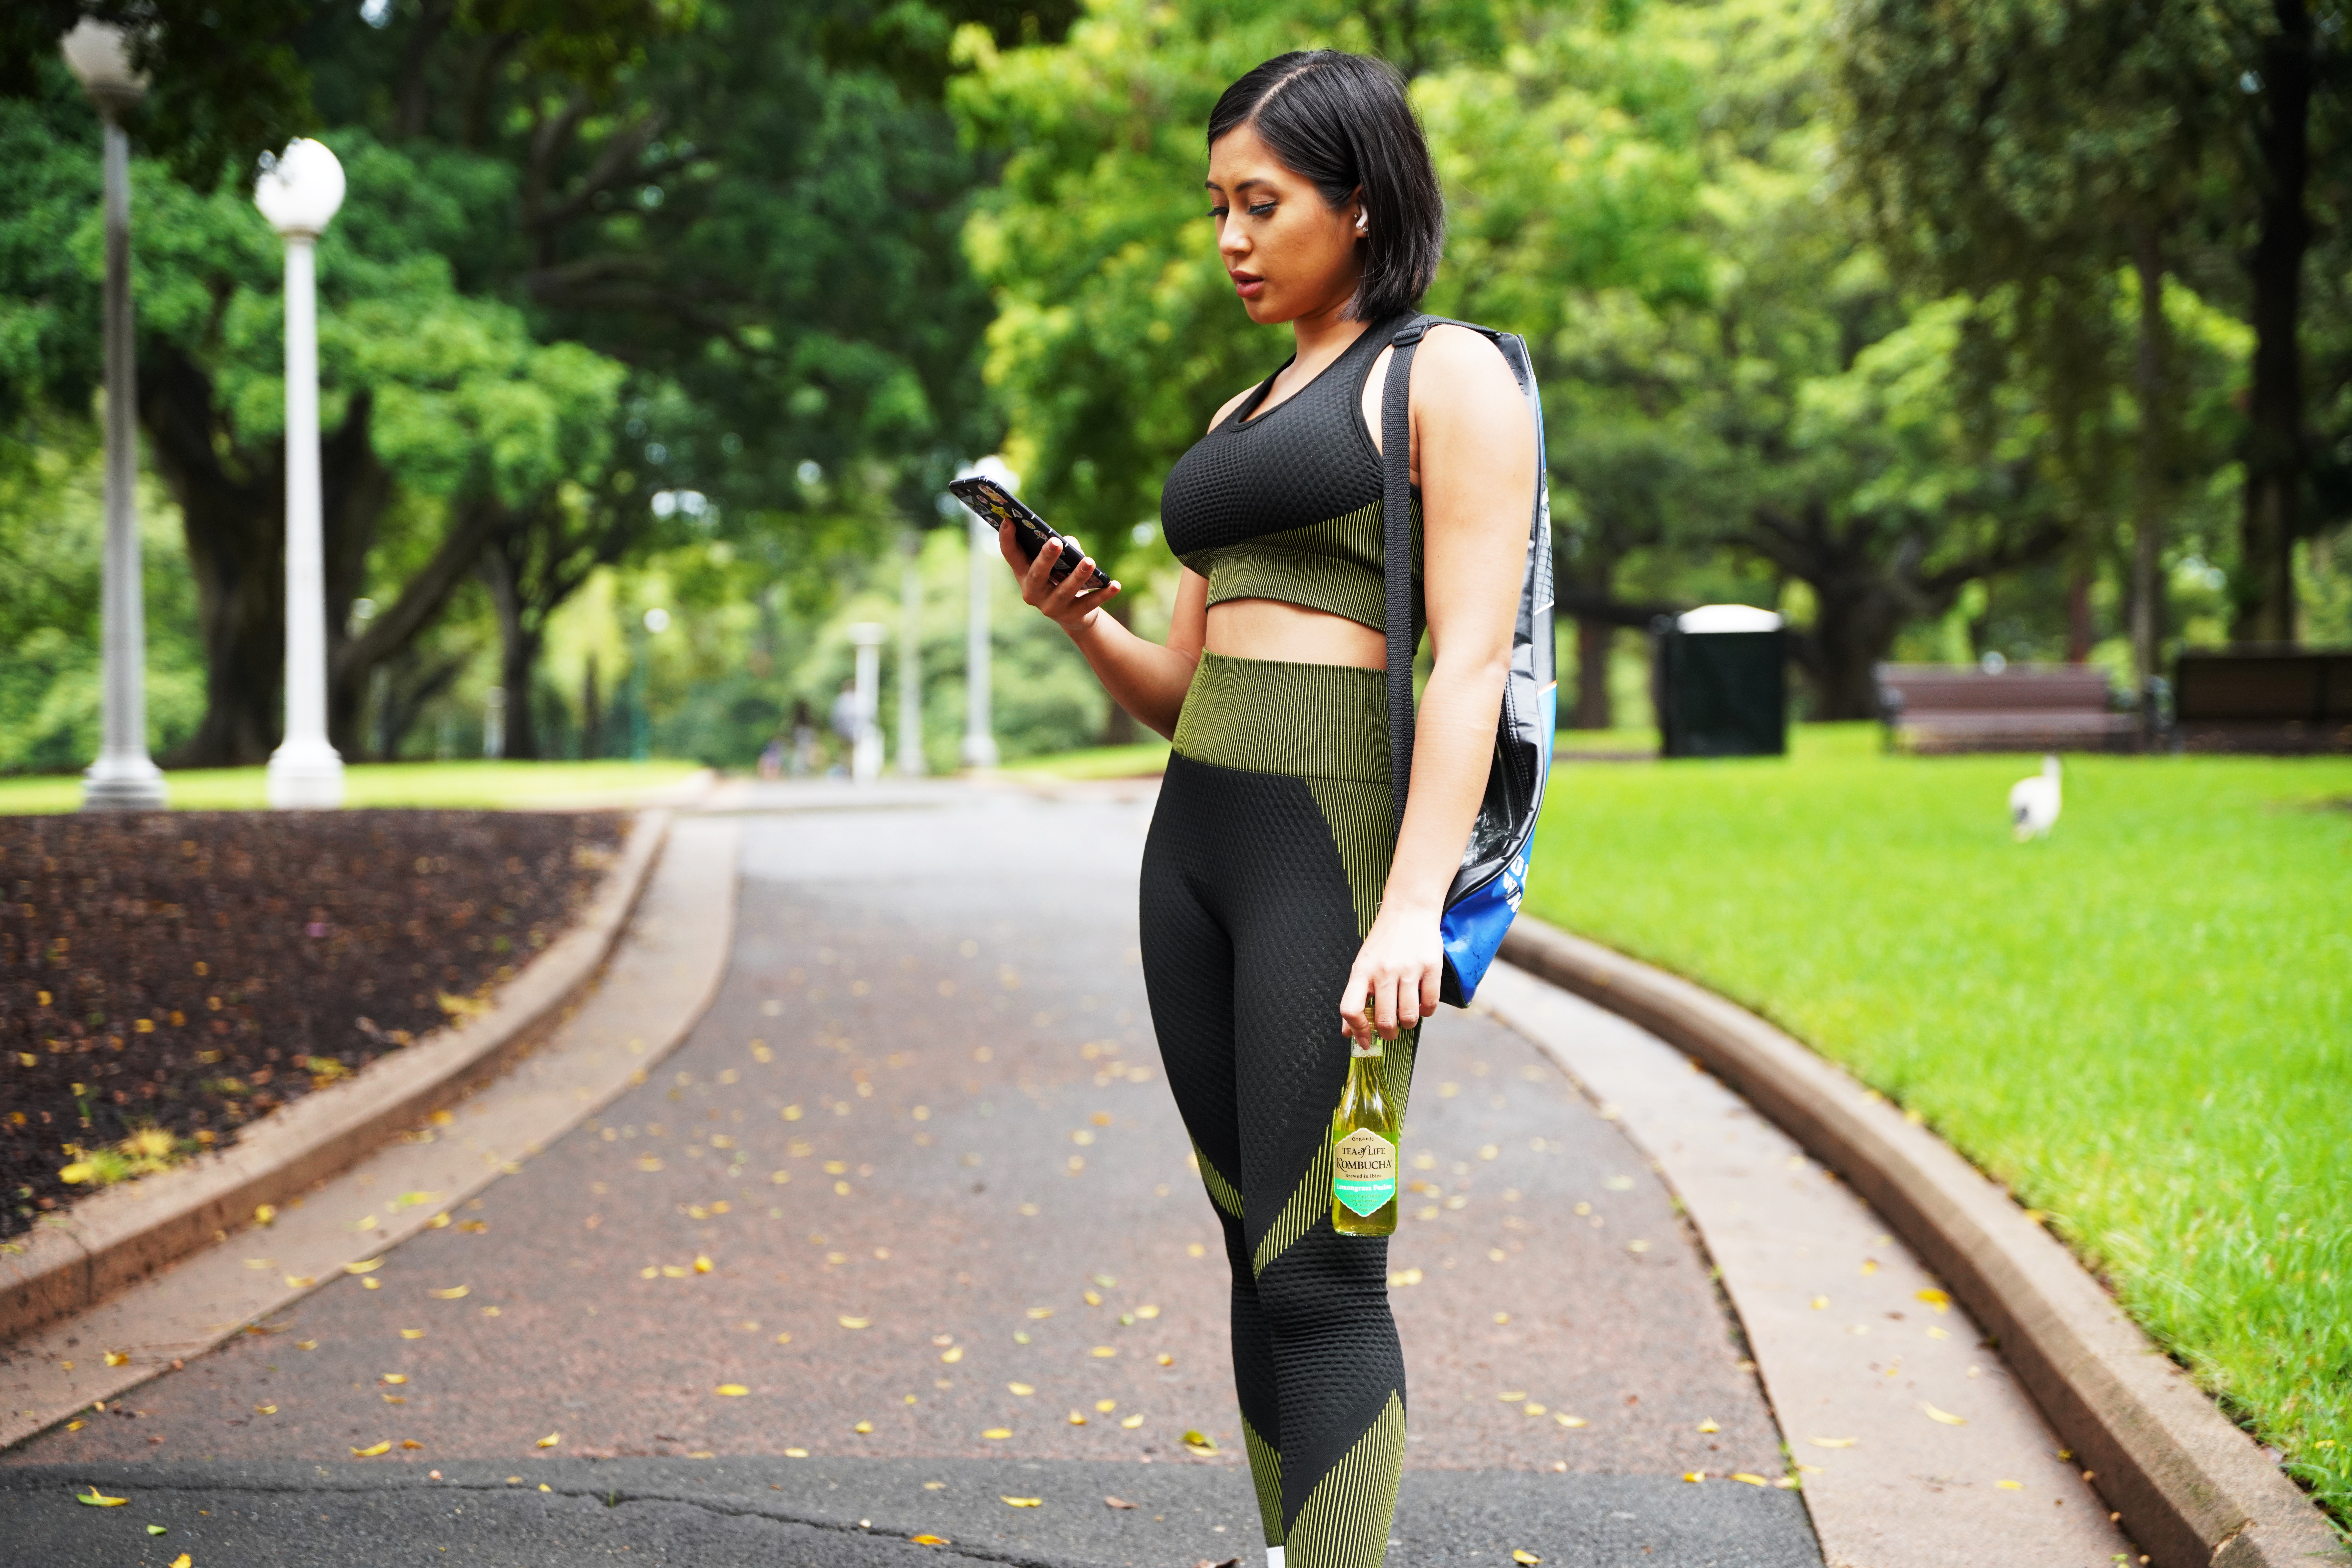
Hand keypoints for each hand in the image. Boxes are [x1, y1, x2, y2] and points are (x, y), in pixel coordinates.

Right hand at [1001, 520, 1121, 634]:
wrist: (1074, 614)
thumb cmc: (1060, 577)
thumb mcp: (1057, 563)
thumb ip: (1063, 549)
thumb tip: (1070, 544)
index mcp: (1023, 575)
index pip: (1011, 556)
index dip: (1007, 539)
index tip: (1008, 520)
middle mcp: (1033, 593)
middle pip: (1038, 574)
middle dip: (1046, 558)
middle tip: (1055, 542)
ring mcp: (1052, 607)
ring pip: (1065, 590)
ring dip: (1078, 575)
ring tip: (1090, 561)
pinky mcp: (1073, 615)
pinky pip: (1090, 603)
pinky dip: (1104, 594)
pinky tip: (1115, 585)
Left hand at [1338, 902, 1441, 1045]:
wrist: (1409, 910)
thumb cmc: (1384, 942)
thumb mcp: (1362, 966)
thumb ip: (1355, 998)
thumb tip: (1348, 1033)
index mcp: (1362, 971)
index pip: (1350, 1009)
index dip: (1356, 1030)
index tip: (1364, 1038)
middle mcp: (1383, 971)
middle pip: (1384, 1019)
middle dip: (1388, 1033)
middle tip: (1390, 1030)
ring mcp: (1408, 969)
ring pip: (1408, 1016)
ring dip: (1408, 1024)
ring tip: (1406, 1015)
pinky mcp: (1431, 967)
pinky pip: (1430, 1004)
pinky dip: (1426, 1012)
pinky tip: (1421, 1004)